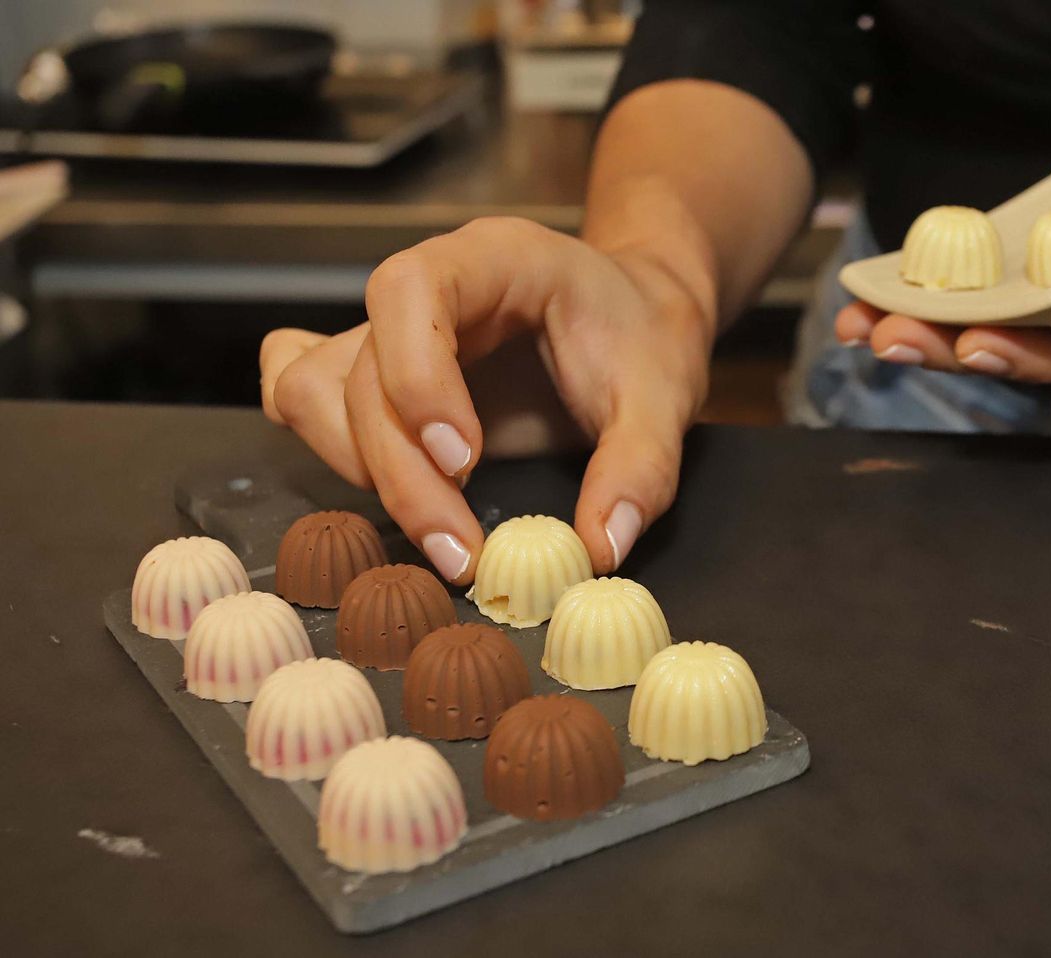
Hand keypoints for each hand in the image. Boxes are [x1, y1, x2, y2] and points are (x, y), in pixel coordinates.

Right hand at [260, 218, 711, 583]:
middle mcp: (428, 286)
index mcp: (494, 258)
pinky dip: (325, 446)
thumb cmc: (644, 336)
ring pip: (316, 389)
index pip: (411, 290)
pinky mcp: (378, 373)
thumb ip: (640, 468)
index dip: (418, 377)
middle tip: (461, 549)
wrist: (637, 315)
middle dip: (401, 470)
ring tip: (440, 528)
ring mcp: (391, 330)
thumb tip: (599, 547)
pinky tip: (383, 486)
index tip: (462, 461)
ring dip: (359, 468)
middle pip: (361, 368)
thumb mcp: (667, 396)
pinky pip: (303, 392)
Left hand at [836, 88, 1050, 386]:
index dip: (1038, 360)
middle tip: (876, 338)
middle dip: (955, 345)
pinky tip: (896, 270)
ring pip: (1008, 312)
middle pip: (1033, 345)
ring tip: (855, 320)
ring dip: (935, 319)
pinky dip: (956, 271)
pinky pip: (1010, 264)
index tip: (974, 345)